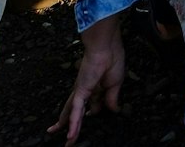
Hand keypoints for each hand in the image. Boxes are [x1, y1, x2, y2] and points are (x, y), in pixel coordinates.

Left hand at [51, 18, 125, 143]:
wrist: (106, 47)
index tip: (104, 113)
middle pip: (76, 111)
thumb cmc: (113, 59)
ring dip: (70, 129)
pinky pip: (76, 111)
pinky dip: (74, 124)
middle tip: (69, 137)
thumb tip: (114, 110)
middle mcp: (86, 91)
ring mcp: (81, 92)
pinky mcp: (80, 92)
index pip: (95, 105)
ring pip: (73, 114)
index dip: (98, 112)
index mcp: (96, 88)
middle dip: (72, 124)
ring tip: (68, 142)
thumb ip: (112, 98)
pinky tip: (72, 135)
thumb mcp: (116, 83)